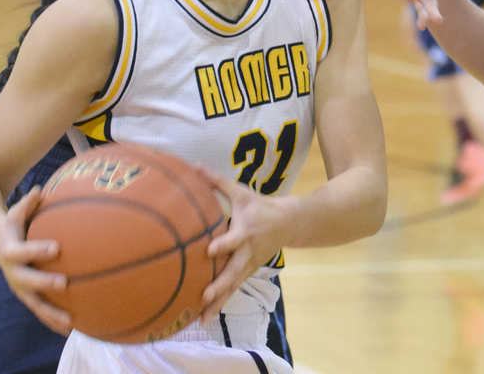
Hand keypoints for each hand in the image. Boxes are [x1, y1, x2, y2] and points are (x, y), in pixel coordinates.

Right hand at [0, 187, 71, 334]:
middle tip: (64, 283)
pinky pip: (39, 310)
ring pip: (34, 303)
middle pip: (27, 282)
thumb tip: (40, 189)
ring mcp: (19, 287)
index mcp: (10, 251)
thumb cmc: (13, 223)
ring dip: (50, 313)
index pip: (21, 252)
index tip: (57, 247)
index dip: (37, 250)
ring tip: (70, 321)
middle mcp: (13, 273)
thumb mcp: (17, 210)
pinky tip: (71, 328)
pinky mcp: (26, 295)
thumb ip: (28, 202)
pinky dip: (52, 320)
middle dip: (44, 283)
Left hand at [197, 170, 283, 322]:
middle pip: (234, 271)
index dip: (223, 245)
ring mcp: (249, 265)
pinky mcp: (248, 273)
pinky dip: (221, 304)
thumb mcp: (241, 192)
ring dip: (219, 302)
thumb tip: (194, 166)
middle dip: (220, 284)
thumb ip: (217, 182)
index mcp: (246, 231)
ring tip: (203, 318)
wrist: (289, 223)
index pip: (234, 239)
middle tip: (205, 294)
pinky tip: (206, 318)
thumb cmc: (260, 205)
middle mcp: (247, 251)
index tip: (209, 251)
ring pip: (233, 286)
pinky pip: (234, 290)